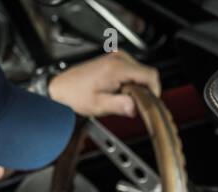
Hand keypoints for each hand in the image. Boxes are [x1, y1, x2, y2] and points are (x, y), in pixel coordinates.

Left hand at [46, 51, 160, 118]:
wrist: (62, 88)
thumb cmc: (76, 95)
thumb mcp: (99, 105)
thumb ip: (120, 106)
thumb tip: (135, 107)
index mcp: (117, 67)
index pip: (150, 75)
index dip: (155, 91)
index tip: (149, 103)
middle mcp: (118, 58)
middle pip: (147, 74)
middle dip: (144, 91)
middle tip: (130, 104)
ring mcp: (117, 57)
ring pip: (141, 73)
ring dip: (137, 87)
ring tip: (121, 97)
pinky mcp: (115, 60)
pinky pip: (133, 72)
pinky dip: (131, 83)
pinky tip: (119, 91)